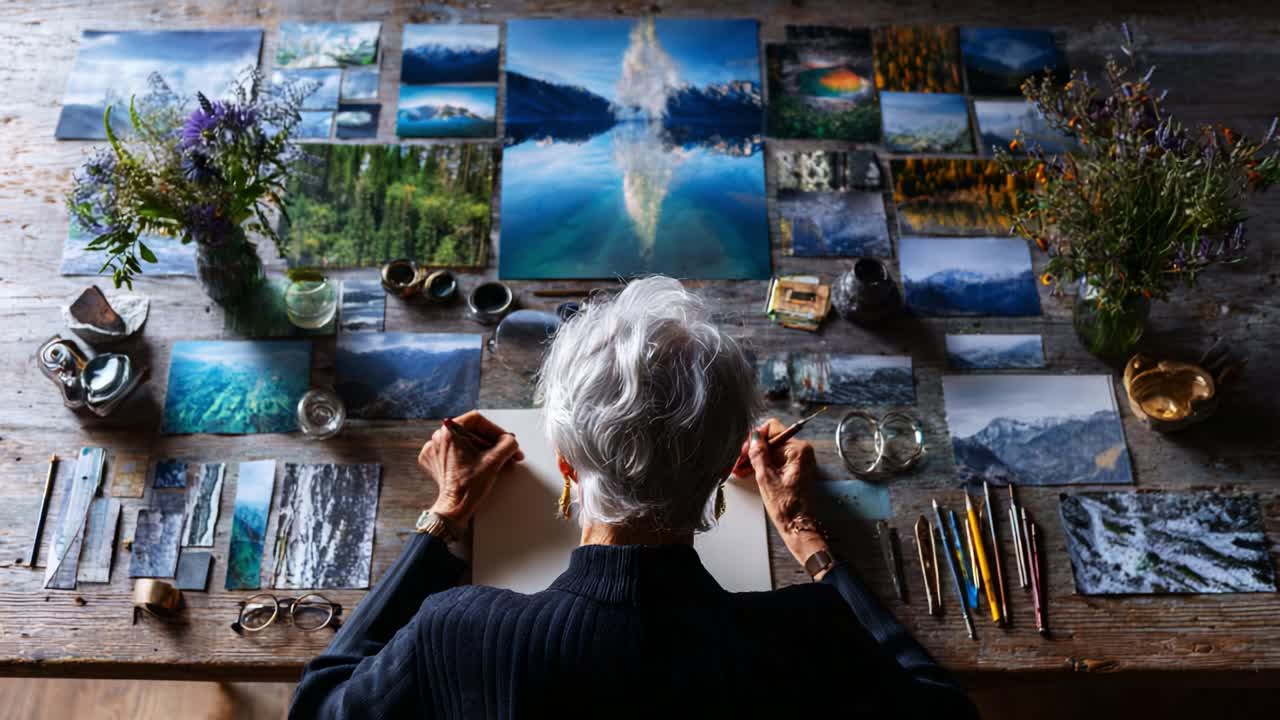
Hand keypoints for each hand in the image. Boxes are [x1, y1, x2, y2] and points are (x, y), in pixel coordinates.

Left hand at [418, 410, 523, 526]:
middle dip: (491, 442)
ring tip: (496, 461)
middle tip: (506, 452)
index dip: (496, 430)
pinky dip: (468, 456)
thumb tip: (510, 440)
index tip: (505, 440)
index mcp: (449, 432)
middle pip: (471, 431)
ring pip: (464, 442)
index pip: (478, 420)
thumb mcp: (494, 461)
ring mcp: (434, 450)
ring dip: (482, 449)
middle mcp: (438, 438)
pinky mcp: (434, 461)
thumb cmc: (469, 487)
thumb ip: (507, 444)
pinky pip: (455, 452)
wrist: (454, 508)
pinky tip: (478, 465)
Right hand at [745, 418, 830, 576]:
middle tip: (738, 462)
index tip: (744, 452)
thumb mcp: (766, 478)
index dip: (756, 439)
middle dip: (754, 450)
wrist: (798, 527)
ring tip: (740, 469)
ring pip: (772, 450)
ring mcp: (800, 459)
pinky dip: (764, 465)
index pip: (773, 429)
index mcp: (798, 449)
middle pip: (772, 439)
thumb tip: (754, 436)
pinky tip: (750, 472)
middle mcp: (802, 450)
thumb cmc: (786, 506)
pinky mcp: (796, 468)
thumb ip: (759, 454)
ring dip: (756, 459)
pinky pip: (777, 459)